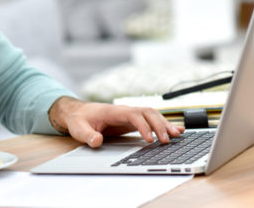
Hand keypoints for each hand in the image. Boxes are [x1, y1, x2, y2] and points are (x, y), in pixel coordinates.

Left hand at [48, 97, 183, 147]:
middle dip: (159, 125)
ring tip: (176, 135)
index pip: (133, 115)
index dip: (143, 126)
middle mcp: (124, 111)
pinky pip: (150, 120)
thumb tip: (97, 141)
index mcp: (113, 111)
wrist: (77, 112)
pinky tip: (175, 131)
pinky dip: (162, 124)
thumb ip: (87, 135)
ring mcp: (129, 115)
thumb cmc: (79, 119)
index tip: (149, 140)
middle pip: (147, 112)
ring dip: (164, 124)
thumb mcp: (79, 129)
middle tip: (166, 140)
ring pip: (152, 115)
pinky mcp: (131, 121)